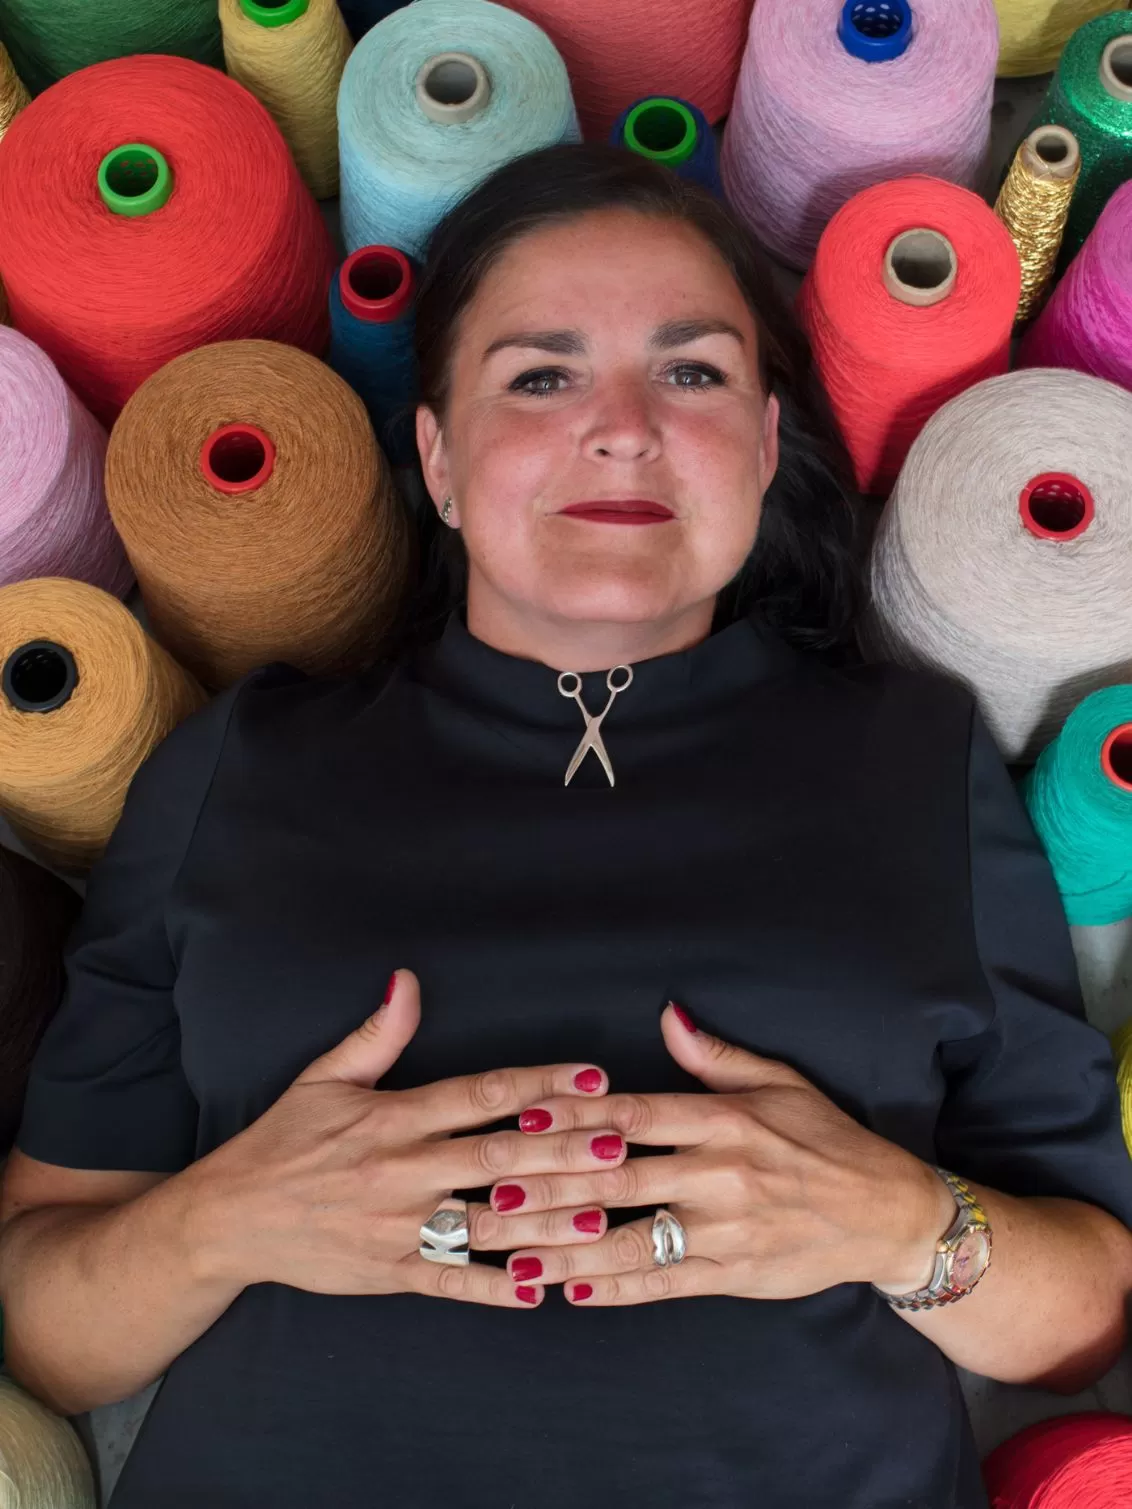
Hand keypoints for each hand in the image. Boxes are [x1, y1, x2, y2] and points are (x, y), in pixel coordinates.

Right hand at [182, 969, 631, 1306]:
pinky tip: (541, 1287)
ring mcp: (396, 1225)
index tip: (591, 1076)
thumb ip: (378, 1033)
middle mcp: (401, 1168)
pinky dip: (494, 1287)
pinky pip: (450, 1282)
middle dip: (562, 1149)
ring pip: (485, 1222)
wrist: (229, 1218)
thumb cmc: (282, 1141)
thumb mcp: (324, 1077)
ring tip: (601, 1214)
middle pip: (496, 1156)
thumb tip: (407, 979)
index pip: (479, 1094)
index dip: (538, 1084)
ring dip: (546, 1219)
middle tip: (619, 1143)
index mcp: (392, 1115)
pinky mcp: (388, 1272)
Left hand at [490, 1003, 953, 1305]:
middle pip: (615, 1177)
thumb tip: (667, 1015)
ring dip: (562, 1245)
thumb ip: (714, 1055)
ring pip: (628, 1237)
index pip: (633, 1113)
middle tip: (484, 1193)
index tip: (516, 1118)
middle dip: (545, 1186)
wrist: (885, 1214)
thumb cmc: (826, 1140)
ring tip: (506, 1252)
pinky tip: (566, 1289)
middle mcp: (719, 1173)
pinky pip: (661, 1283)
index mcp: (723, 1119)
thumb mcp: (779, 1083)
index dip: (571, 1116)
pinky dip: (612, 1288)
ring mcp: (723, 1228)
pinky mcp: (731, 1274)